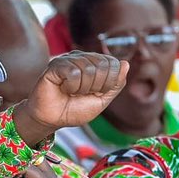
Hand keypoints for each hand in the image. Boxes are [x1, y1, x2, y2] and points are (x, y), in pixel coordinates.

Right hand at [13, 52, 127, 144]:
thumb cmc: (75, 110)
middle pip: (103, 65)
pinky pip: (73, 72)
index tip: (95, 93)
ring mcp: (69, 59)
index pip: (114, 64)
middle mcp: (83, 57)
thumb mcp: (102, 100)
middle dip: (96, 86)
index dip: (108, 83)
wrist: (53, 119)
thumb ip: (116, 84)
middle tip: (82, 93)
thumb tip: (125, 63)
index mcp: (95, 63)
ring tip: (71, 92)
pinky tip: (63, 89)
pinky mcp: (56, 65)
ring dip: (82, 88)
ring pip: (88, 69)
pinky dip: (71, 86)